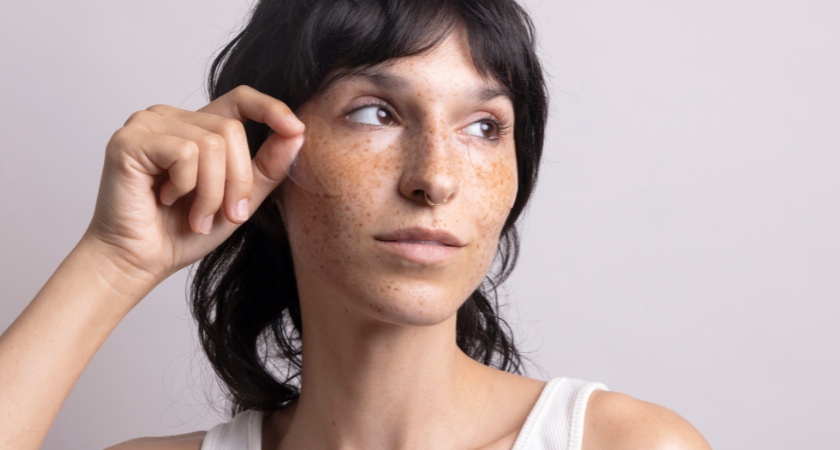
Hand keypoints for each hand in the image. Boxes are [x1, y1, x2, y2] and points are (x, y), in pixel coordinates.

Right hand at [84, 85, 303, 288]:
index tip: (296, 128)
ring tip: (194, 215)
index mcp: (196, 126)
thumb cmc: (182, 232)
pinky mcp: (129, 140)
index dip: (270, 107)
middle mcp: (170, 117)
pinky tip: (164, 199)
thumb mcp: (239, 198)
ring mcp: (146, 123)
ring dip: (211, 192)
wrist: (139, 262)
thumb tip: (298, 133)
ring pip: (212, 143)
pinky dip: (186, 187)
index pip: (240, 99)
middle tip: (226, 214)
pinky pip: (185, 154)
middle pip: (231, 129)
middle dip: (238, 180)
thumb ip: (267, 166)